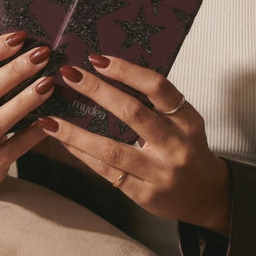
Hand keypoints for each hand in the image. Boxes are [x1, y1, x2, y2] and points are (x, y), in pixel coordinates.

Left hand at [37, 55, 230, 235]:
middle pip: (132, 112)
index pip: (158, 87)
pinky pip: (105, 170)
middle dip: (96, 90)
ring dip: (76, 132)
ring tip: (50, 118)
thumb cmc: (186, 148)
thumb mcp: (182, 121)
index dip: (127, 70)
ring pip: (111, 148)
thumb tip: (108, 71)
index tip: (98, 59)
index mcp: (187, 120)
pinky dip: (81, 153)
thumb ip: (155, 102)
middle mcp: (175, 145)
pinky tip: (62, 140)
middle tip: (69, 74)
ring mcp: (159, 172)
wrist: (205, 196)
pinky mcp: (142, 193)